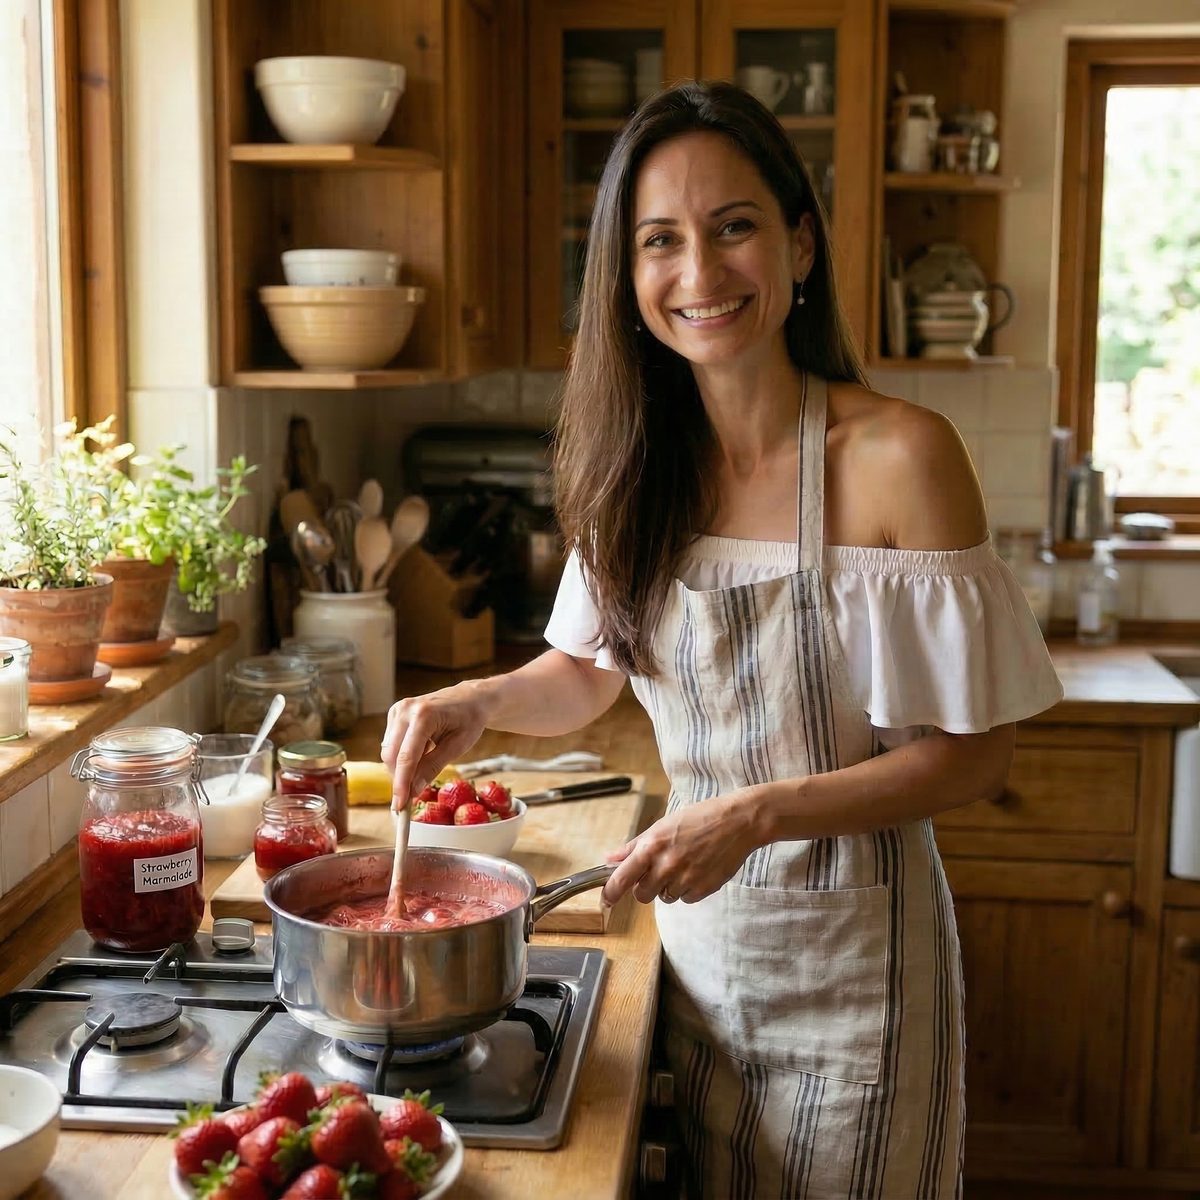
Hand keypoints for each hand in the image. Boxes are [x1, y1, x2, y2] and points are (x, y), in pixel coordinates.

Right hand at [380, 682, 492, 809]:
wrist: (469, 698)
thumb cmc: (469, 720)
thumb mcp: (458, 746)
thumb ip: (433, 767)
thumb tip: (413, 791)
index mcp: (424, 715)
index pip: (406, 757)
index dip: (401, 784)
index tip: (399, 806)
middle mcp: (405, 710)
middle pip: (392, 756)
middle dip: (400, 778)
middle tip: (411, 797)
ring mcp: (398, 710)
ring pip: (388, 751)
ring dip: (401, 768)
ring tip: (424, 767)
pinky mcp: (395, 714)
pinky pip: (391, 744)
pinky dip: (402, 756)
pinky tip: (421, 752)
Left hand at [601, 789, 764, 905]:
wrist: (738, 822)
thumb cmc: (699, 818)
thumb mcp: (662, 825)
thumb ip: (634, 846)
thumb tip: (610, 858)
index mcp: (652, 846)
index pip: (622, 878)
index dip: (611, 892)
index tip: (606, 900)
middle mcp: (666, 865)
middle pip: (642, 895)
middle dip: (646, 887)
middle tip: (658, 871)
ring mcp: (686, 879)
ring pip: (665, 898)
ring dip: (669, 887)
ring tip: (685, 863)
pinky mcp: (703, 889)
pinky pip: (686, 899)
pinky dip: (688, 890)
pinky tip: (698, 870)